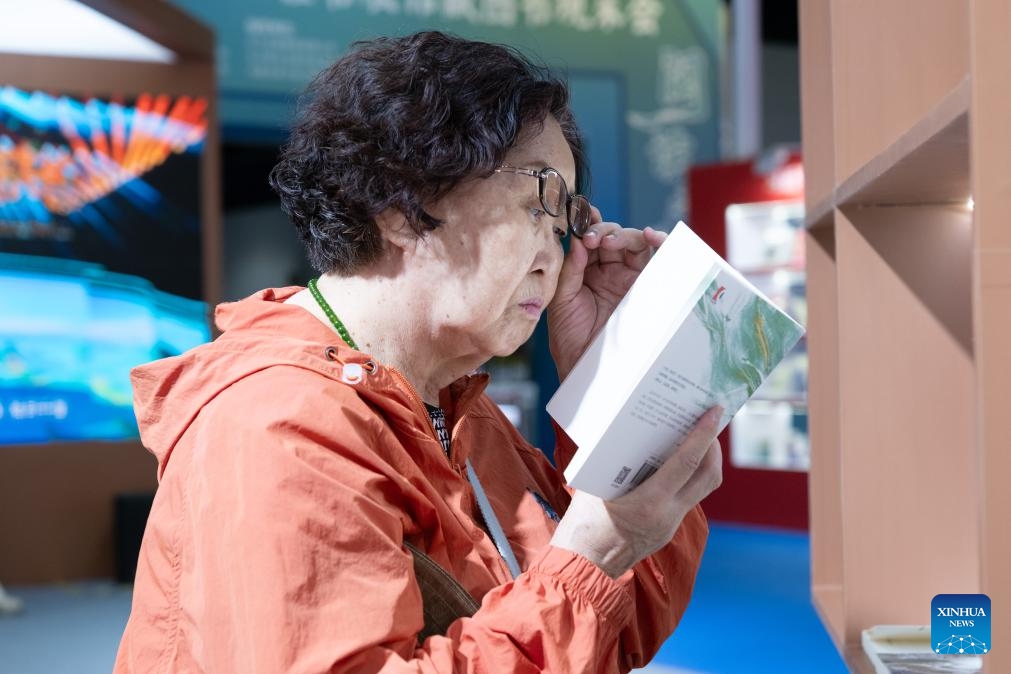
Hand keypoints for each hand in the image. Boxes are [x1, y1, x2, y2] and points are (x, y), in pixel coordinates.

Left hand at [547, 206, 667, 381]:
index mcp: (586, 274)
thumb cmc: (571, 342)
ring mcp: (630, 280)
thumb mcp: (562, 302)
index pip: (590, 240)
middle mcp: (610, 274)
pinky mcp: (649, 288)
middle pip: (613, 237)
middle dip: (603, 231)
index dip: (587, 226)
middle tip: (591, 239)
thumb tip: (576, 240)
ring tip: (608, 242)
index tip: (579, 219)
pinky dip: (659, 242)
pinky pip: (659, 259)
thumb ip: (571, 270)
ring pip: (634, 244)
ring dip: (623, 235)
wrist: (588, 372)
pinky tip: (651, 235)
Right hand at [549, 406, 723, 578]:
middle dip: (712, 448)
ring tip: (696, 442)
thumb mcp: (596, 486)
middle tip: (707, 424)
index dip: (703, 435)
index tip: (714, 413)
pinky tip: (675, 467)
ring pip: (702, 489)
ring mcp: (671, 525)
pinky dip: (688, 479)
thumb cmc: (582, 525)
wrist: (583, 568)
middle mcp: (668, 515)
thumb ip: (616, 462)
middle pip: (707, 476)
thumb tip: (628, 433)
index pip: (687, 463)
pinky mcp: (667, 531)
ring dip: (705, 464)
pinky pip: (687, 500)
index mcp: (650, 502)